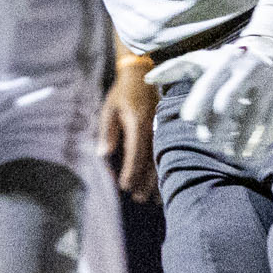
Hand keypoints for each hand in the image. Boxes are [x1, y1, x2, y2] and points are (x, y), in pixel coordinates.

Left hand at [99, 55, 157, 200]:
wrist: (143, 74)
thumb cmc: (122, 93)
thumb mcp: (109, 109)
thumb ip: (108, 132)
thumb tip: (104, 154)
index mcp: (138, 123)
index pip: (135, 152)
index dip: (131, 171)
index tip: (125, 187)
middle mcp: (154, 128)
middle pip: (151, 160)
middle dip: (144, 181)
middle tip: (138, 199)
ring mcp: (163, 128)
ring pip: (162, 159)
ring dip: (156, 180)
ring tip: (151, 198)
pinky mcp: (168, 129)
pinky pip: (168, 152)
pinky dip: (164, 169)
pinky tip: (163, 182)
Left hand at [145, 40, 272, 164]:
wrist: (268, 50)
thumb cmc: (224, 62)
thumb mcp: (201, 60)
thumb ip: (175, 68)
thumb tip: (148, 79)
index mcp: (224, 63)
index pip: (209, 83)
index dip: (198, 101)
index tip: (188, 119)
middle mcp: (246, 72)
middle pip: (229, 98)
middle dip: (218, 122)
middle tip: (207, 142)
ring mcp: (266, 84)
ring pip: (254, 112)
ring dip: (243, 136)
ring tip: (231, 154)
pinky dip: (262, 139)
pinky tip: (252, 153)